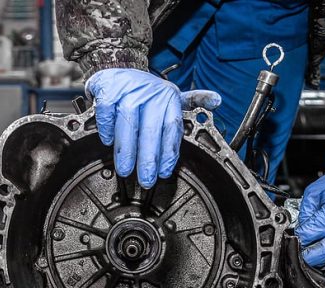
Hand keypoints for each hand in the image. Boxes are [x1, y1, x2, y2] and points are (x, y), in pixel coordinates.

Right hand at [86, 68, 220, 187]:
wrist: (117, 69)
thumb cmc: (144, 91)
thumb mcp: (170, 94)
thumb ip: (193, 101)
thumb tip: (217, 101)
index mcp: (169, 97)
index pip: (171, 128)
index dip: (168, 153)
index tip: (164, 173)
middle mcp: (151, 92)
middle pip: (151, 130)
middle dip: (148, 159)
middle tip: (146, 180)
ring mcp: (129, 90)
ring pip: (128, 122)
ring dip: (126, 149)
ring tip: (125, 169)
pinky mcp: (108, 89)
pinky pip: (107, 113)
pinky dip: (107, 129)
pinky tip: (108, 142)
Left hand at [297, 163, 324, 268]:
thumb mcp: (313, 193)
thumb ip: (304, 213)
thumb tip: (298, 230)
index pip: (308, 236)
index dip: (296, 239)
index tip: (291, 238)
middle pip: (324, 254)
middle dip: (308, 257)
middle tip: (298, 253)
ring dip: (319, 260)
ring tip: (309, 253)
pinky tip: (321, 252)